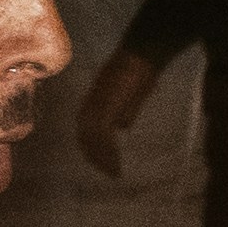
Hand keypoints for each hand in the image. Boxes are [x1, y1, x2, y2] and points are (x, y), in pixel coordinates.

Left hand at [78, 47, 162, 175]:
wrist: (143, 53)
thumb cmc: (140, 70)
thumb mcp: (132, 94)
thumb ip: (125, 111)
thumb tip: (121, 128)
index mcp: (94, 99)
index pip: (85, 128)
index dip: (92, 147)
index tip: (102, 161)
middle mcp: (91, 102)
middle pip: (85, 135)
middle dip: (94, 156)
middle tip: (107, 172)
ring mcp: (97, 103)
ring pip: (92, 138)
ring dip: (102, 157)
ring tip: (113, 171)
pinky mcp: (106, 105)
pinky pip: (102, 134)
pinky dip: (108, 150)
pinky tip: (117, 160)